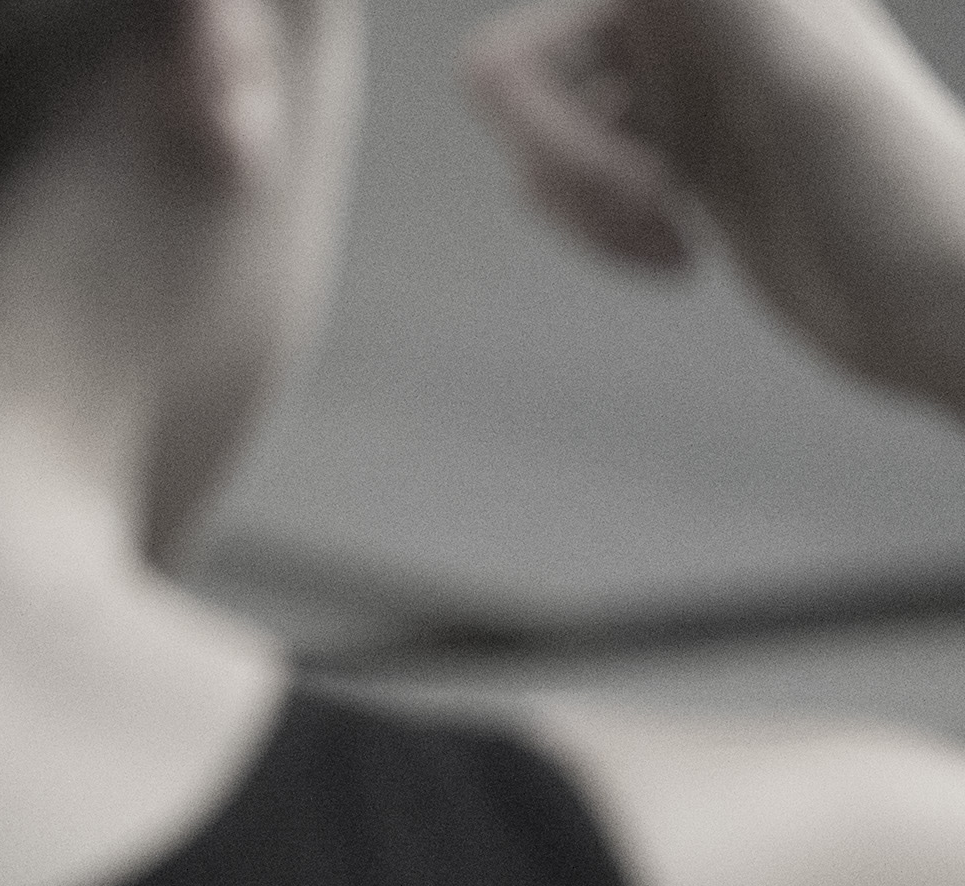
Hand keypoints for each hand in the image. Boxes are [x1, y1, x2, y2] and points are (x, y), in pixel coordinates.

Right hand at [468, 0, 964, 396]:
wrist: (936, 297)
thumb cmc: (892, 191)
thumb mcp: (799, 76)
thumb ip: (717, 0)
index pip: (532, 40)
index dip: (546, 113)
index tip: (637, 161)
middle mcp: (693, 20)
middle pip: (520, 78)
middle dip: (562, 162)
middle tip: (650, 202)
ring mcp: (682, 86)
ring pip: (540, 132)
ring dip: (580, 205)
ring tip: (666, 234)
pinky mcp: (680, 151)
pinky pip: (573, 177)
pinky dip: (599, 229)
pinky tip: (676, 254)